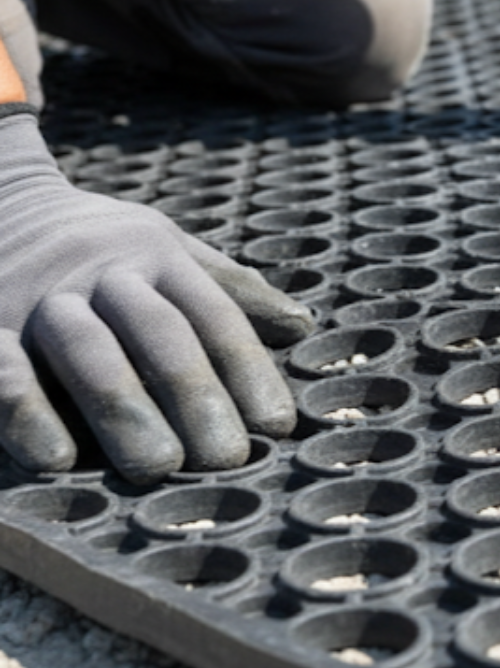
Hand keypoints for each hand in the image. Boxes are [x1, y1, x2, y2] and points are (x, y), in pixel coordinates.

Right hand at [0, 110, 313, 483]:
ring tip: (161, 466)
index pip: (214, 315)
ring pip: (89, 352)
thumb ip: (230, 288)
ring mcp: (42, 296)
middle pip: (159, 333)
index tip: (278, 425)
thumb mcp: (170, 248)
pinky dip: (27, 412)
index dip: (249, 370)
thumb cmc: (105, 244)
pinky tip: (57, 459)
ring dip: (124, 410)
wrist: (0, 201)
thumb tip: (301, 325)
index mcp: (160, 256)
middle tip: (227, 459)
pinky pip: (5, 369)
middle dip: (195, 396)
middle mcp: (105, 272)